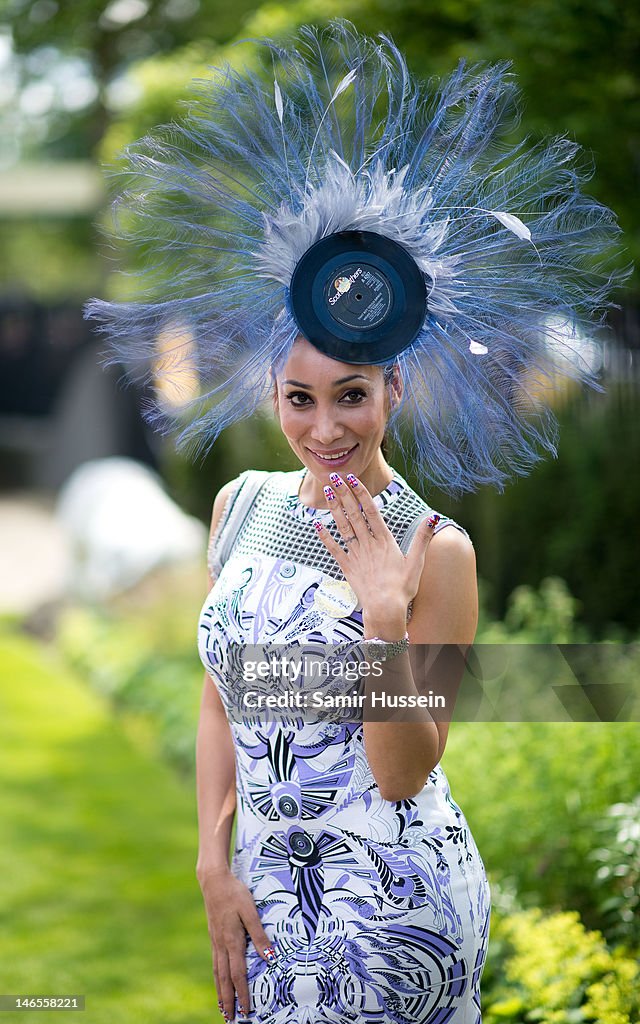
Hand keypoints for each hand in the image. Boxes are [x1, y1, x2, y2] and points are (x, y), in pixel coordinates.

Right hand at [198, 867, 275, 1019]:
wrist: (213, 881)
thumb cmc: (234, 893)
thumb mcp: (250, 911)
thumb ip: (259, 934)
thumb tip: (269, 957)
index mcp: (232, 941)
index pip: (238, 975)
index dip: (242, 994)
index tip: (246, 1011)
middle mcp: (221, 945)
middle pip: (224, 979)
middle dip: (228, 1000)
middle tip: (231, 1019)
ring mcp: (215, 941)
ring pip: (217, 973)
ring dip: (220, 992)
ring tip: (223, 1007)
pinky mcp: (213, 936)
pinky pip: (215, 962)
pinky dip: (216, 977)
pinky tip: (218, 980)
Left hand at [313, 473, 438, 629]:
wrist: (385, 609)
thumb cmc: (402, 588)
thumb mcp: (416, 561)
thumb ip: (423, 538)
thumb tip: (433, 517)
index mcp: (384, 540)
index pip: (370, 510)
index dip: (360, 493)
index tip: (352, 479)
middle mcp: (368, 544)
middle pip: (354, 514)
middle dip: (344, 494)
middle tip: (334, 476)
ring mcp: (356, 555)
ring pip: (343, 527)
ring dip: (334, 509)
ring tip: (327, 492)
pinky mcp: (347, 567)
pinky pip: (334, 549)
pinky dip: (325, 537)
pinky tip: (317, 525)